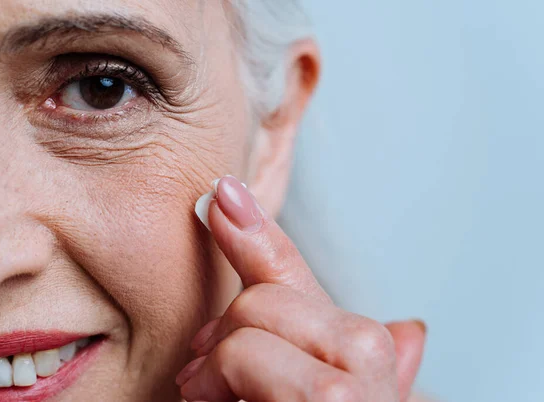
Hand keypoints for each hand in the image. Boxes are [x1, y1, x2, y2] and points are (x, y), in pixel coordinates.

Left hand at [177, 176, 425, 401]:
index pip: (297, 275)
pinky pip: (239, 357)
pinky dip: (211, 388)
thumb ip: (367, 364)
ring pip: (246, 327)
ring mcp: (348, 384)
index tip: (223, 196)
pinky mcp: (325, 400)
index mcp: (368, 352)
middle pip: (261, 298)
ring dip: (213, 370)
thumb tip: (413, 331)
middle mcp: (370, 357)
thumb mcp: (332, 397)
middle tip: (209, 383)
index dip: (255, 234)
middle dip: (226, 336)